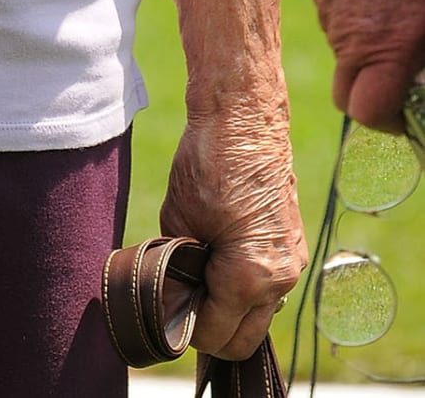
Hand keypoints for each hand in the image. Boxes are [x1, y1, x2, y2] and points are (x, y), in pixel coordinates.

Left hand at [159, 104, 305, 358]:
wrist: (246, 118)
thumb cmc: (209, 162)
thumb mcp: (177, 219)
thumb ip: (176, 271)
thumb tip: (171, 301)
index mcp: (251, 276)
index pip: (215, 334)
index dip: (184, 326)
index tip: (165, 306)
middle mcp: (281, 278)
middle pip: (242, 340)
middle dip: (208, 327)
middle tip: (179, 298)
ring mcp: (292, 264)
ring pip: (256, 316)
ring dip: (228, 309)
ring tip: (198, 275)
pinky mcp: (293, 248)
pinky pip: (267, 290)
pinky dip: (242, 288)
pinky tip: (218, 259)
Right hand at [313, 0, 424, 130]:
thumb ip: (423, 47)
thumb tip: (418, 73)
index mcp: (389, 43)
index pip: (370, 112)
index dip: (390, 121)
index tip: (408, 112)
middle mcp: (351, 31)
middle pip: (346, 94)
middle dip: (372, 97)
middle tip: (402, 82)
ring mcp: (329, 2)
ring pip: (342, 48)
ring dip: (366, 49)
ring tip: (397, 17)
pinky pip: (334, 12)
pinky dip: (354, 13)